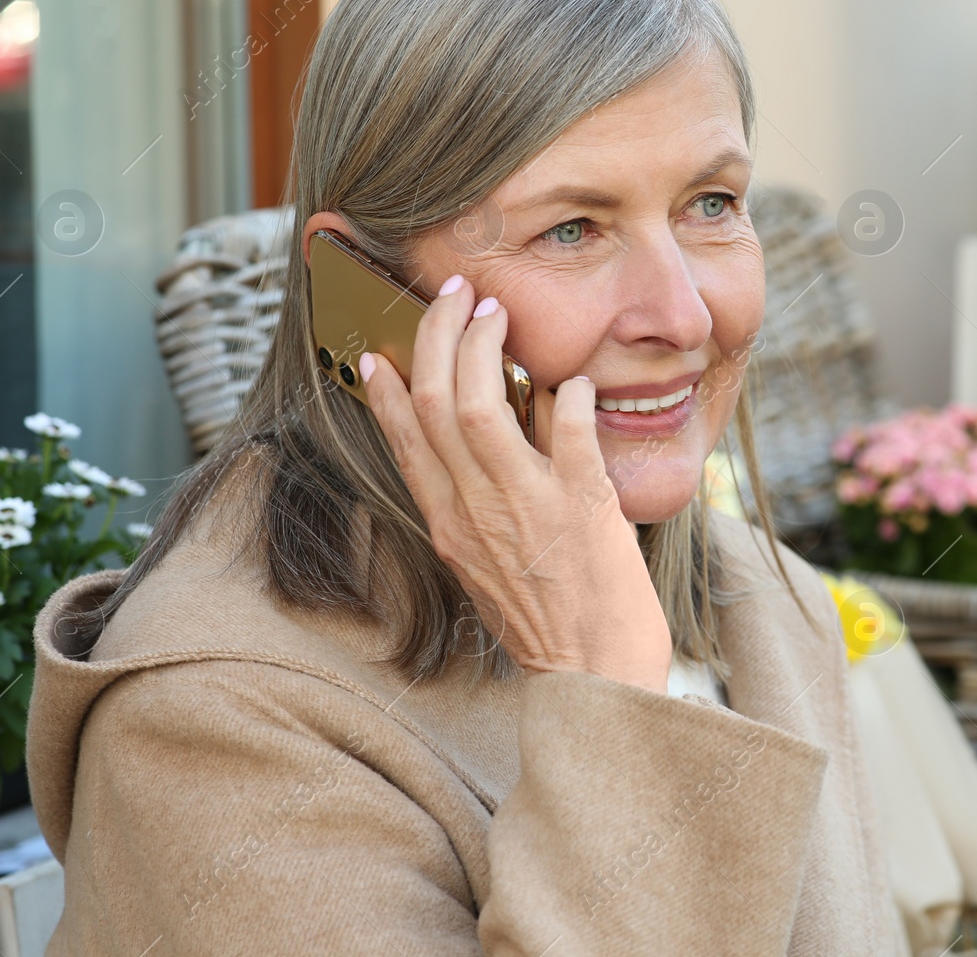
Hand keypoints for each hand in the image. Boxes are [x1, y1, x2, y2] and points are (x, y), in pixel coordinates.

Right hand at [358, 275, 671, 692]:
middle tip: (455, 296)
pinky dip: (571, 395)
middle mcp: (475, 511)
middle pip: (433, 401)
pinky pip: (569, 429)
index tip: (382, 349)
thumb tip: (504, 426)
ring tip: (497, 314)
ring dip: (486, 345)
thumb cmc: (550, 626)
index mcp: (449, 525)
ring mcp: (525, 505)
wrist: (595, 679)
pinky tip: (578, 383)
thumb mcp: (491, 564)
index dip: (390, 385)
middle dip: (438, 335)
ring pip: (479, 403)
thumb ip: (484, 502)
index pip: (404, 438)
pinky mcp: (581, 505)